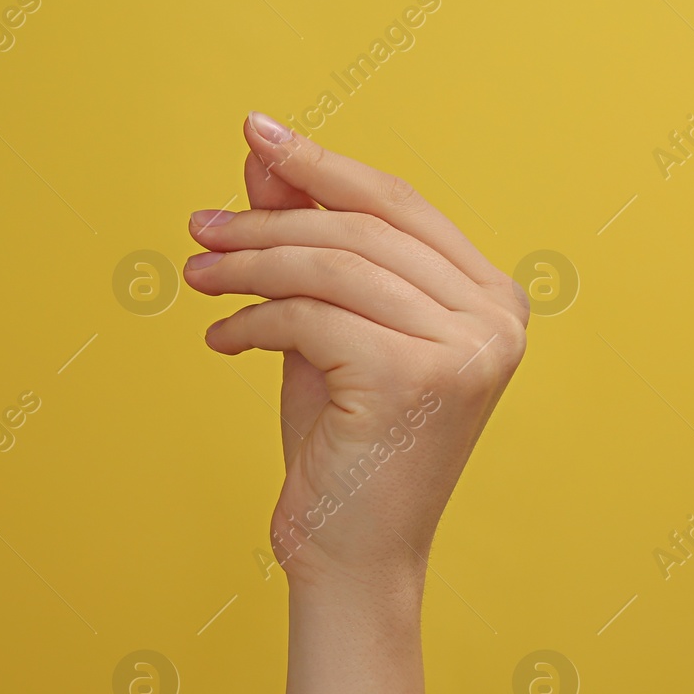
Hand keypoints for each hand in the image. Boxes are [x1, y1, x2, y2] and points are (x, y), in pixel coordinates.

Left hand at [186, 112, 527, 592]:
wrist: (354, 557)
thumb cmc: (345, 448)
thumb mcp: (325, 327)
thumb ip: (307, 243)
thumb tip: (264, 158)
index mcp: (494, 299)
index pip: (400, 205)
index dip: (323, 165)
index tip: (256, 135)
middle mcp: (496, 319)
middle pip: (364, 228)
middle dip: (270, 216)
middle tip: (200, 224)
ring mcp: (465, 347)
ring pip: (332, 267)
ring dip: (249, 264)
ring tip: (197, 276)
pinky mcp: (416, 376)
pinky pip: (310, 316)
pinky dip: (252, 321)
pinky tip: (222, 339)